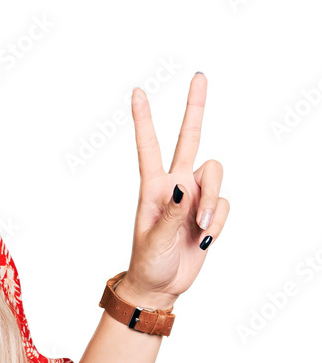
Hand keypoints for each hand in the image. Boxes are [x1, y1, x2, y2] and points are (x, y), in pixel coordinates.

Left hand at [117, 72, 229, 308]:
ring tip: (202, 228)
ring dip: (213, 200)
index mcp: (152, 187)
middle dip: (194, 108)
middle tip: (199, 76)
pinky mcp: (210, 211)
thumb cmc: (149, 261)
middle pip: (189, 138)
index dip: (144, 119)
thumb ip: (171, 213)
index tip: (137, 91)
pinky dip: (219, 222)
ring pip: (215, 174)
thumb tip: (182, 188)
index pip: (148, 146)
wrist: (162, 285)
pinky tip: (206, 239)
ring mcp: (194, 196)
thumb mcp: (155, 239)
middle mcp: (174, 184)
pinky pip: (224, 204)